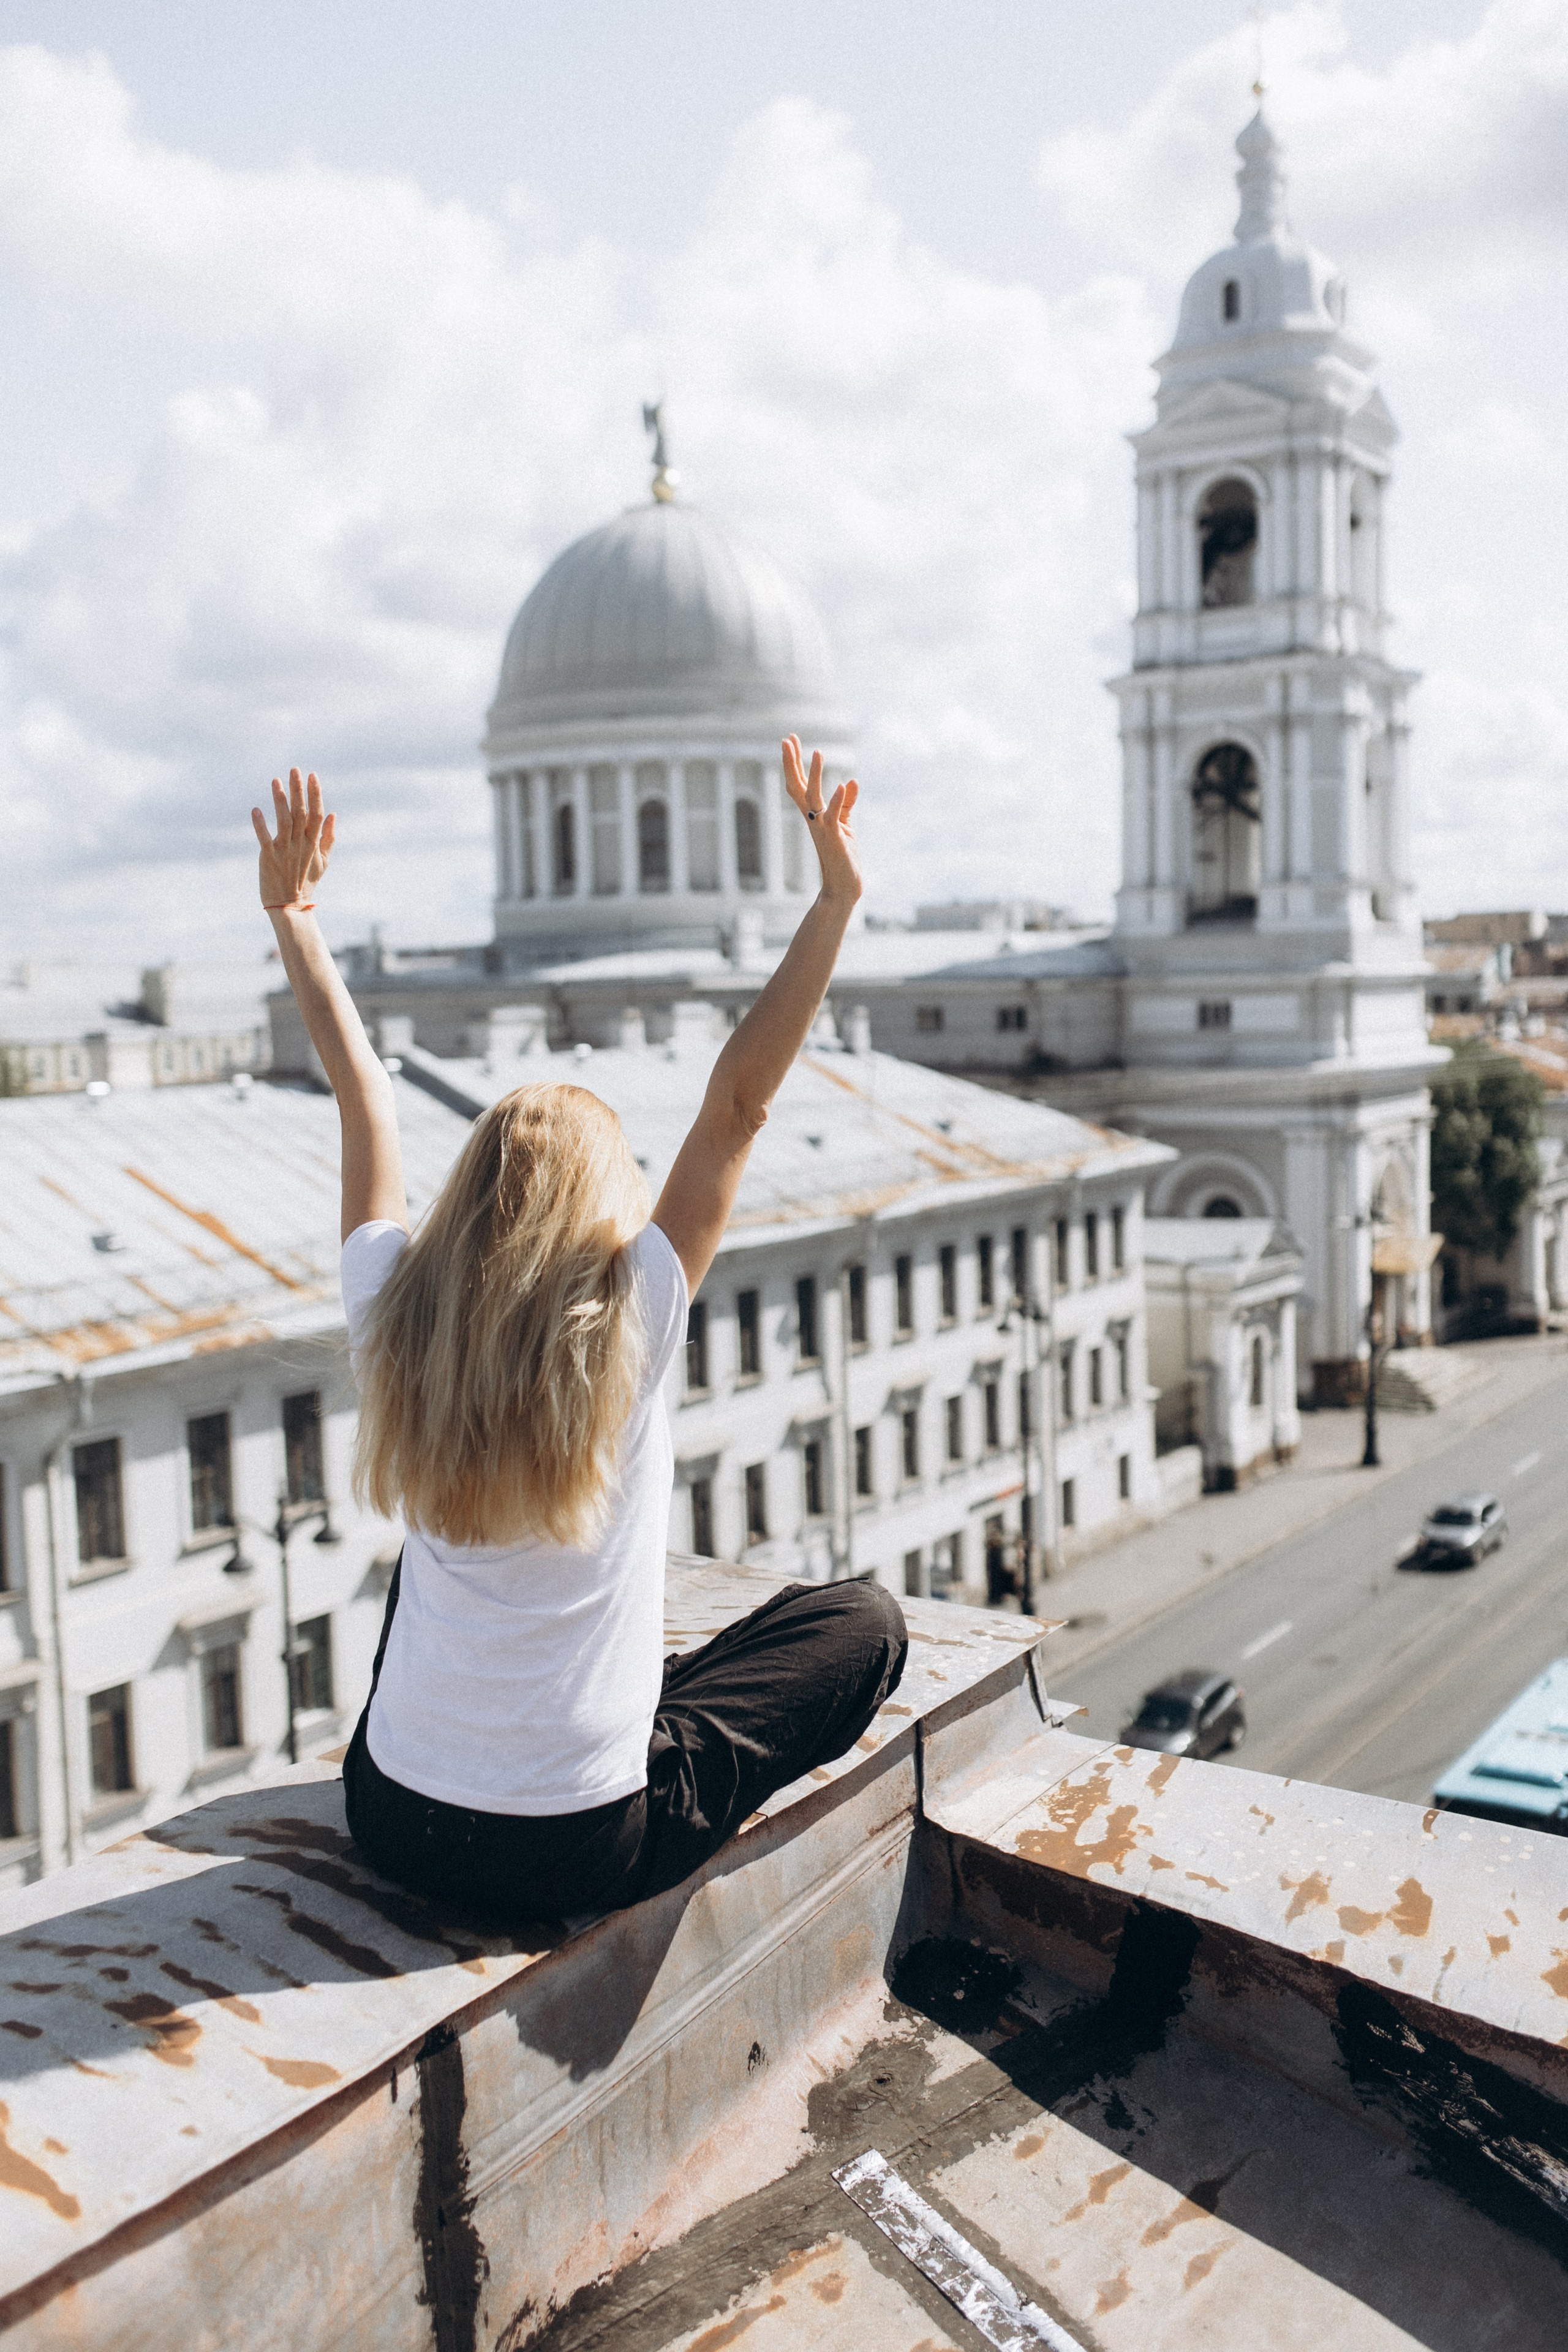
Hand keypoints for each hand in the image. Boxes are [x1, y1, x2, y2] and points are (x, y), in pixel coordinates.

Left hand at [252, 768, 335, 913]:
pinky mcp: (269, 857)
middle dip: (298, 790)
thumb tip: (332, 815)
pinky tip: (256, 810)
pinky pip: (264, 838)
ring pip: (284, 821)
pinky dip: (260, 825)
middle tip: (295, 769)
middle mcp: (300, 844)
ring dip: (280, 800)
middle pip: (301, 812)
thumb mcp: (322, 861)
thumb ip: (328, 838)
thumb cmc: (306, 882)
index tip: (313, 776)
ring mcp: (284, 850)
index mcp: (313, 843)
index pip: (316, 814)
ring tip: (275, 781)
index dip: (315, 794)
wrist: (289, 904)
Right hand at [782, 735, 861, 907]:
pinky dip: (838, 801)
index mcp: (813, 814)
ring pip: (813, 798)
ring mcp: (821, 828)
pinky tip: (843, 785)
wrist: (844, 885)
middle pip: (797, 787)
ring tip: (817, 752)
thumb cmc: (843, 856)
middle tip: (787, 739)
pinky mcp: (834, 838)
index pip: (799, 784)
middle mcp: (813, 819)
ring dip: (814, 775)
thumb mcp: (845, 825)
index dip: (794, 762)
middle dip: (792, 763)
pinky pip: (834, 816)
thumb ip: (847, 803)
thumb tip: (851, 781)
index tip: (790, 740)